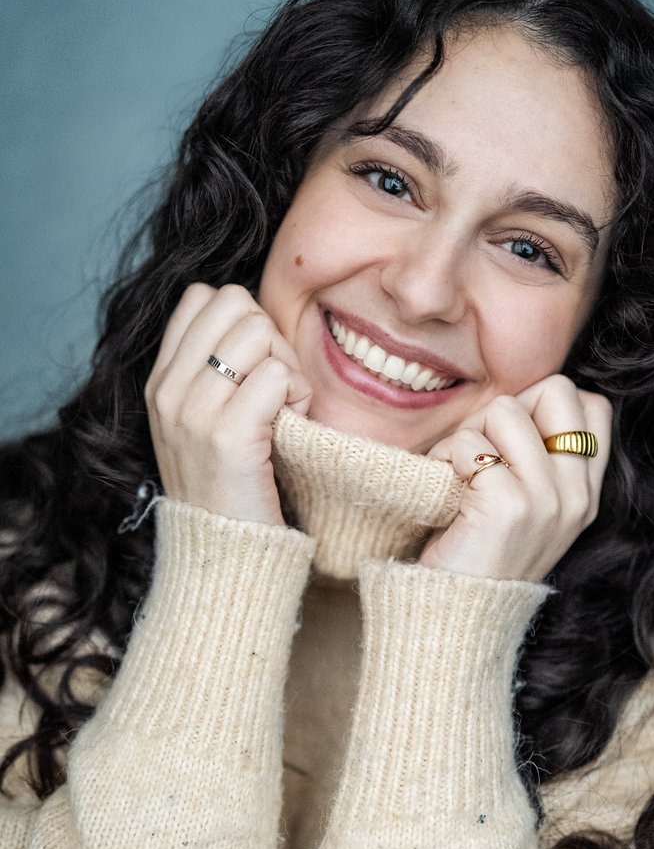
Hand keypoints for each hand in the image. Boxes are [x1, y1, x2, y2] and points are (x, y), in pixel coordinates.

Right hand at [145, 283, 311, 523]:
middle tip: (277, 388)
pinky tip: (292, 424)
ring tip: (284, 406)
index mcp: (160, 380)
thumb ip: (216, 370)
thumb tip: (257, 322)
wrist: (225, 552)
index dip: (243, 320)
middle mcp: (169, 390)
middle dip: (269, 337)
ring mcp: (193, 411)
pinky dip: (297, 394)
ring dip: (286, 364)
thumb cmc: (232, 483)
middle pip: (234, 303)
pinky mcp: (227, 435)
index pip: (201, 296)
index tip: (254, 367)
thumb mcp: (204, 421)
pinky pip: (276, 375)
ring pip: (258, 330)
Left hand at [419, 376, 611, 581]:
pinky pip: (470, 443)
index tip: (512, 445)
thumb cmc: (479, 551)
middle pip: (557, 389)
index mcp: (585, 493)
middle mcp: (575, 495)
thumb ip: (537, 457)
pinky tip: (447, 487)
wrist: (458, 615)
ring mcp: (547, 500)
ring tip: (459, 473)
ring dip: (469, 434)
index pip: (593, 406)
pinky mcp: (508, 506)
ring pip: (506, 409)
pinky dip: (446, 457)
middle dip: (508, 409)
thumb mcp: (529, 507)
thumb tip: (513, 402)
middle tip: (483, 451)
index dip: (544, 407)